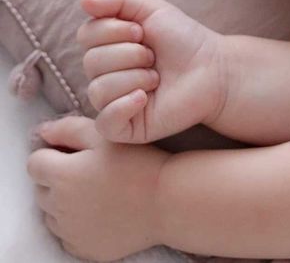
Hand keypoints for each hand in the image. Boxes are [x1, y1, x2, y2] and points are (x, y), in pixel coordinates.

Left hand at [26, 115, 168, 261]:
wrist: (167, 201)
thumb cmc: (139, 162)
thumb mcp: (106, 134)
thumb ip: (69, 129)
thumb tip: (42, 132)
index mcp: (62, 175)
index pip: (34, 163)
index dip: (51, 153)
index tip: (72, 152)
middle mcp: (58, 207)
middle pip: (41, 189)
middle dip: (57, 178)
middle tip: (88, 169)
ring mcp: (69, 231)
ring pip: (51, 213)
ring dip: (64, 201)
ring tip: (96, 190)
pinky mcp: (82, 249)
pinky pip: (68, 234)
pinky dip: (77, 223)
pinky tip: (101, 210)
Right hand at [77, 0, 229, 143]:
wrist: (212, 68)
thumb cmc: (183, 39)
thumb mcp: (152, 10)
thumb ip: (118, 0)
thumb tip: (84, 1)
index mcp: (106, 46)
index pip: (86, 35)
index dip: (114, 30)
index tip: (143, 32)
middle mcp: (104, 74)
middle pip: (91, 61)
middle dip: (130, 53)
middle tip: (154, 56)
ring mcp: (112, 102)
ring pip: (98, 89)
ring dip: (136, 77)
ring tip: (158, 77)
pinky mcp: (124, 128)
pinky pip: (105, 121)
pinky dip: (124, 106)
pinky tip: (146, 98)